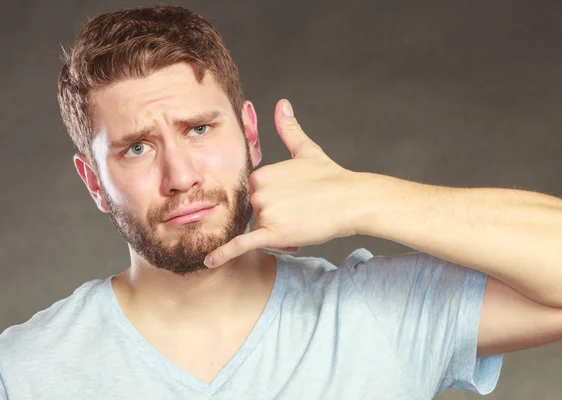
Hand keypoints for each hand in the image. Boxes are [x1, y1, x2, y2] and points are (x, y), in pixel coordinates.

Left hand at [204, 99, 357, 267]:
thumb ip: (289, 129)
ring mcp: (265, 212)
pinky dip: (224, 253)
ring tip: (303, 225)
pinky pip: (242, 244)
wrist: (352, 200)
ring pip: (260, 230)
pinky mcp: (272, 233)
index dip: (274, 203)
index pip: (256, 197)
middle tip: (303, 215)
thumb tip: (282, 104)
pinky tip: (209, 260)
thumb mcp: (306, 150)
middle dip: (275, 219)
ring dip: (277, 234)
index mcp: (261, 174)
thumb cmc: (332, 177)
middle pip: (257, 214)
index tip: (296, 201)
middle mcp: (258, 191)